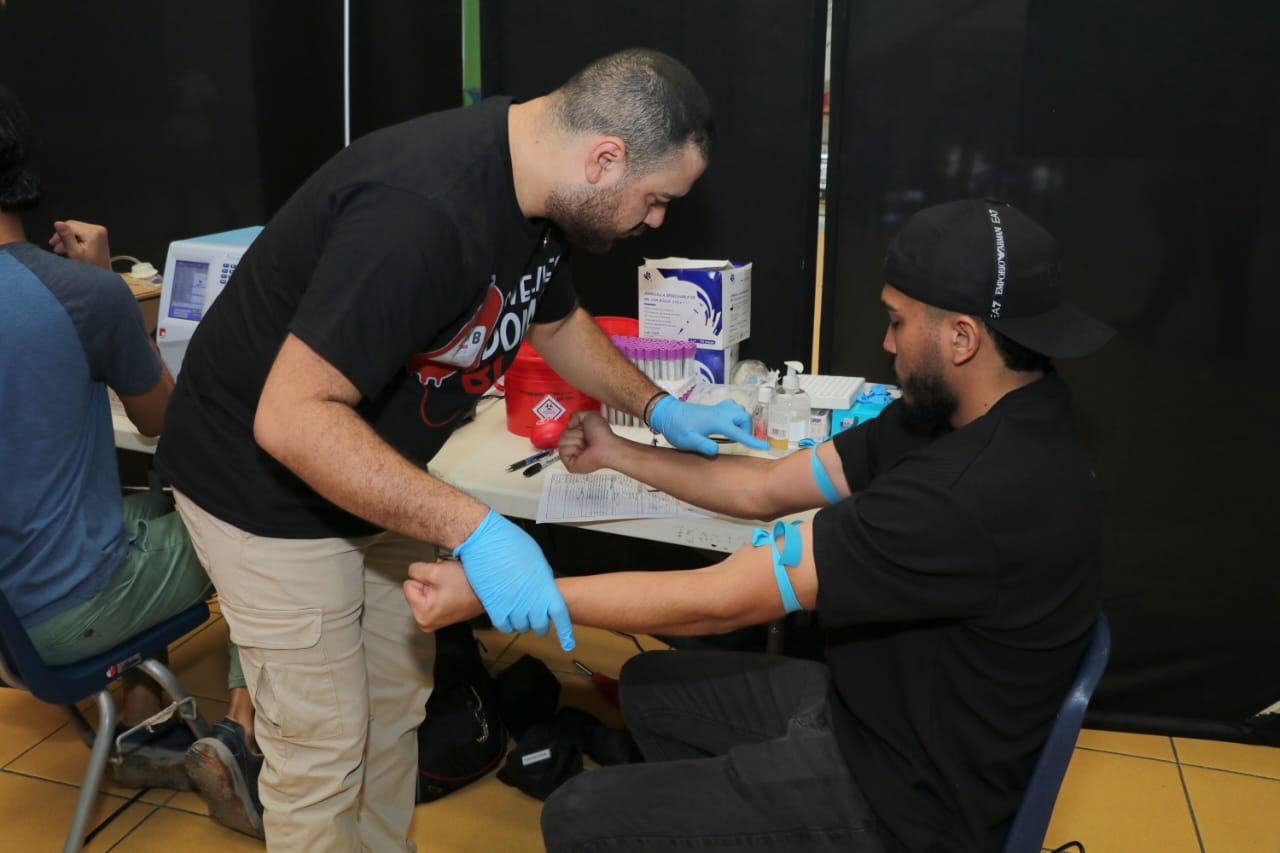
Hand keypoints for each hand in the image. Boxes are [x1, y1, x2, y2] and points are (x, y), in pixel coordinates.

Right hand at [49, 220, 111, 269]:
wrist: (102, 275)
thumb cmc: (91, 267)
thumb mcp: (75, 252)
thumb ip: (66, 237)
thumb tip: (58, 223)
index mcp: (94, 232)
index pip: (70, 225)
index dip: (59, 233)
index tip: (53, 243)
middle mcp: (99, 229)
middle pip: (73, 227)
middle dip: (63, 237)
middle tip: (57, 248)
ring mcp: (99, 232)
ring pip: (76, 230)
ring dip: (68, 239)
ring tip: (61, 250)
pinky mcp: (98, 235)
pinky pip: (82, 234)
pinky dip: (75, 240)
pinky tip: (69, 248)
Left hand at [403, 560, 485, 632]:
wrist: (490, 590)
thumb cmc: (466, 584)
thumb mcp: (436, 571)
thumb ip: (416, 570)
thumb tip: (412, 572)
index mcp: (422, 616)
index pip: (409, 585)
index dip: (424, 579)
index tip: (440, 581)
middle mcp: (426, 623)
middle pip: (417, 590)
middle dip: (430, 583)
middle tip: (447, 584)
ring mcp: (436, 621)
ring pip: (426, 591)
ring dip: (437, 586)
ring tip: (452, 587)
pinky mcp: (444, 615)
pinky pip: (435, 596)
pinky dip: (443, 591)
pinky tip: (454, 591)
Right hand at [452, 509, 574, 649]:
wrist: (484, 540)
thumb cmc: (509, 543)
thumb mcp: (536, 559)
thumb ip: (542, 579)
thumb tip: (543, 589)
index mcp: (544, 585)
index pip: (560, 614)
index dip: (565, 631)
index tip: (568, 642)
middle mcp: (530, 599)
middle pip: (540, 626)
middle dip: (539, 625)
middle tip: (535, 618)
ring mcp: (512, 605)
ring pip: (522, 627)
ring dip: (521, 623)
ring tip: (517, 610)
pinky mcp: (494, 607)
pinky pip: (504, 626)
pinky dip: (506, 624)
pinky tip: (506, 615)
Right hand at [558, 410, 618, 473]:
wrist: (606, 445)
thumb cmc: (602, 434)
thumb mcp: (589, 415)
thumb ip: (576, 414)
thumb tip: (569, 424)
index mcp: (578, 436)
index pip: (565, 428)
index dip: (573, 427)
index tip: (583, 428)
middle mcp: (575, 445)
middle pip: (562, 435)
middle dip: (574, 433)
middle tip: (585, 438)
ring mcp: (572, 455)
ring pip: (561, 442)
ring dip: (575, 440)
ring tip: (585, 445)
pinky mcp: (570, 464)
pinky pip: (562, 451)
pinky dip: (573, 449)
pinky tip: (582, 452)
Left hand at [649, 397, 768, 454]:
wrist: (667, 413)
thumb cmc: (677, 428)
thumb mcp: (687, 441)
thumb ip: (702, 445)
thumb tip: (716, 451)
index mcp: (717, 422)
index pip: (739, 433)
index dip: (752, 441)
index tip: (764, 446)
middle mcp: (720, 413)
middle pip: (744, 416)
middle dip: (748, 429)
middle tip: (741, 440)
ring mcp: (717, 409)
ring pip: (740, 409)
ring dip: (742, 420)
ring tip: (736, 433)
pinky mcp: (714, 408)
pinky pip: (732, 406)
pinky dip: (736, 413)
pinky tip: (729, 422)